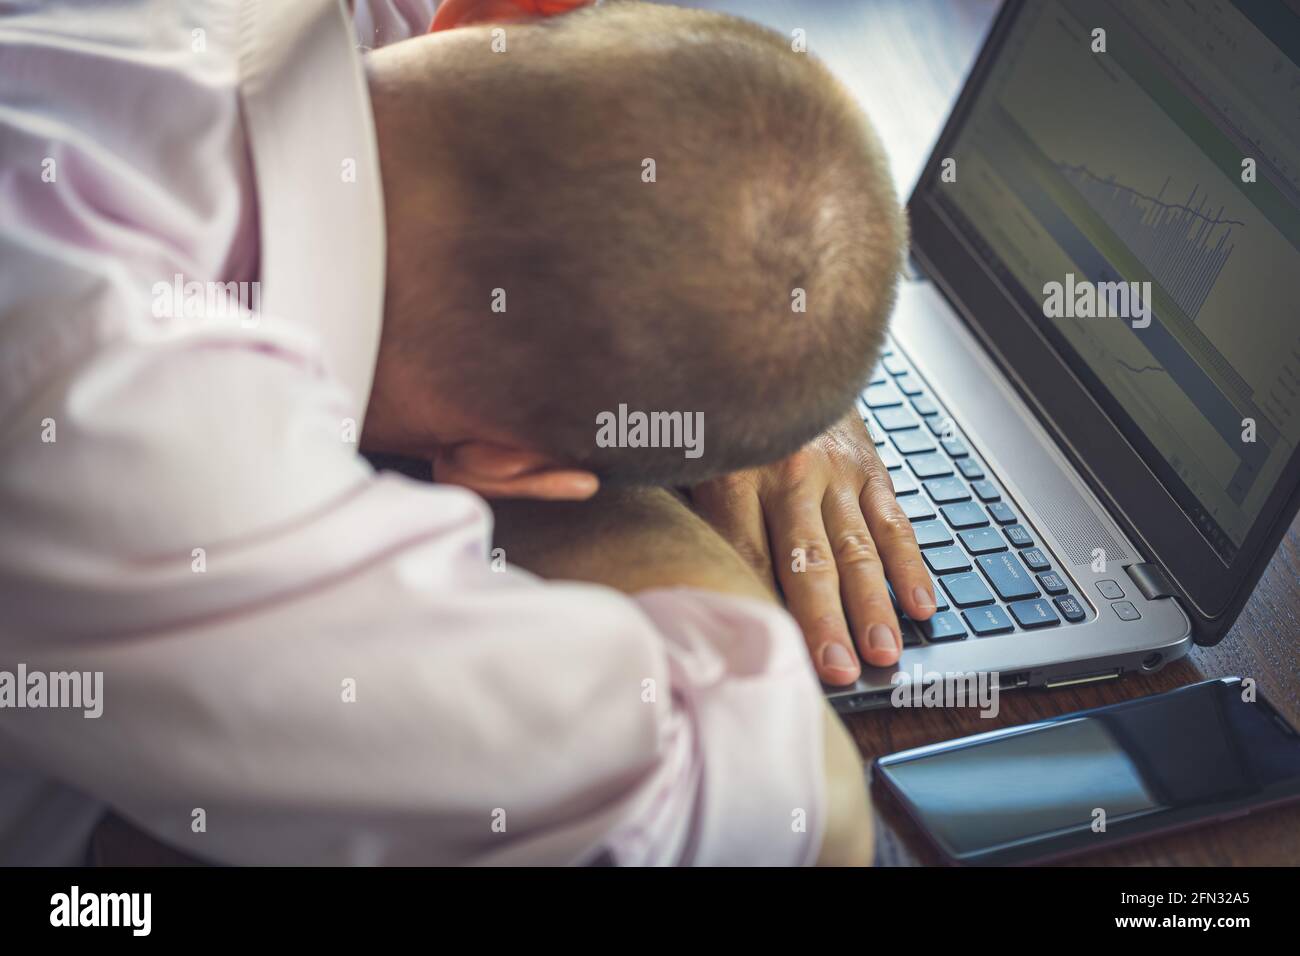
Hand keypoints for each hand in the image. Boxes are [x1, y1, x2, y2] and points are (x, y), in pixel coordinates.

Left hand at [690, 410, 934, 684]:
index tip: (767, 655)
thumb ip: (686, 508)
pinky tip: (922, 605)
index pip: (748, 554)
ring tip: (883, 653)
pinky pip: (894, 522)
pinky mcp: (870, 467)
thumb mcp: (690, 454)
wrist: (779, 344)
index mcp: (734, 474)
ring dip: (873, 605)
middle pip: (808, 560)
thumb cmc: (725, 417)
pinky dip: (911, 565)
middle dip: (825, 620)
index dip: (761, 607)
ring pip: (857, 548)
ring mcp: (836, 470)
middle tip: (838, 669)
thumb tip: (680, 581)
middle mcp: (788, 473)